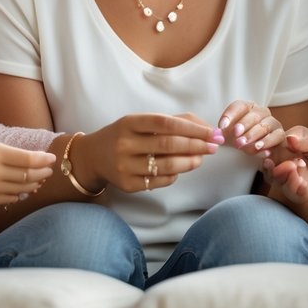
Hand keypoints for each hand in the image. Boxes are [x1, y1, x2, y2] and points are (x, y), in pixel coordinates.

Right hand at [0, 139, 55, 205]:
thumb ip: (8, 152)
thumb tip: (34, 158)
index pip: (27, 159)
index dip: (43, 160)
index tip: (52, 158)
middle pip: (26, 175)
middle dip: (42, 172)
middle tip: (49, 170)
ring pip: (20, 189)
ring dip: (34, 184)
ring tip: (40, 179)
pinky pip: (9, 198)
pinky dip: (20, 194)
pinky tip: (25, 189)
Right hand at [81, 113, 222, 193]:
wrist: (93, 157)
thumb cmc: (126, 135)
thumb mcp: (141, 122)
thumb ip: (174, 121)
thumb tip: (206, 128)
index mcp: (129, 123)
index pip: (165, 123)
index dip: (191, 128)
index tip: (211, 132)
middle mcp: (124, 144)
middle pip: (168, 145)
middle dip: (196, 145)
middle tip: (214, 146)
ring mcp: (124, 166)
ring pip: (166, 166)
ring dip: (190, 162)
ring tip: (202, 157)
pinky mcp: (127, 185)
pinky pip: (160, 181)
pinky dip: (175, 175)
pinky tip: (181, 169)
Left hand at [218, 99, 285, 155]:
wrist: (255, 152)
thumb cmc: (239, 139)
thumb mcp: (229, 135)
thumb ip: (224, 132)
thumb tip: (218, 133)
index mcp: (248, 107)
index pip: (239, 106)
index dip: (230, 115)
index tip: (221, 126)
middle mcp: (262, 112)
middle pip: (254, 115)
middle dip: (243, 124)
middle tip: (235, 134)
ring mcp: (272, 122)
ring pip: (265, 125)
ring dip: (253, 134)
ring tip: (243, 144)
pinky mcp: (280, 134)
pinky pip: (276, 136)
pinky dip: (267, 142)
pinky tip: (258, 148)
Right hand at [264, 127, 307, 207]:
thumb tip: (289, 137)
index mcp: (296, 146)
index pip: (276, 143)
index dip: (269, 144)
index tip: (268, 146)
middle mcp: (293, 162)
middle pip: (271, 162)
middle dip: (272, 162)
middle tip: (284, 161)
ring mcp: (298, 178)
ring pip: (278, 179)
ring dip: (282, 175)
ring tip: (295, 169)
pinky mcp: (305, 194)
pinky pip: (292, 193)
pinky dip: (293, 188)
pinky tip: (304, 185)